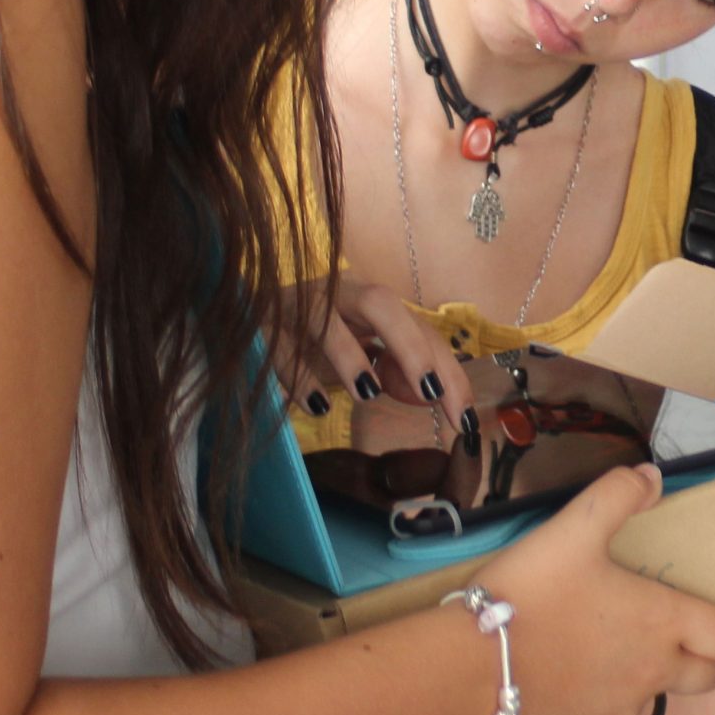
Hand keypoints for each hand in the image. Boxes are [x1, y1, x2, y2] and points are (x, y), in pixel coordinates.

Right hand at [269, 271, 475, 430]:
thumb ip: (398, 372)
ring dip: (349, 356)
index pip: (421, 331)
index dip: (447, 371)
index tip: (463, 419)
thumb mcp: (364, 352)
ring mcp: (299, 306)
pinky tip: (317, 406)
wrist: (251, 303)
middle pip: (380, 304)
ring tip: (368, 393)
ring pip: (325, 319)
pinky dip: (298, 377)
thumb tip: (433, 396)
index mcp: (373, 304)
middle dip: (410, 347)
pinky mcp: (262, 324)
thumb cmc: (318, 335)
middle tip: (430, 392)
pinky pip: (279, 348)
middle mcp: (340, 296)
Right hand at [484, 465, 714, 714]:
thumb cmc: (525, 598)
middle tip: (675, 643)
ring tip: (594, 658)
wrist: (461, 677)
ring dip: (636, 683)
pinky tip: (552, 686)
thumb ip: (616, 497)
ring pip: (648, 702)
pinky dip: (586, 708)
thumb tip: (651, 476)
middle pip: (705, 678)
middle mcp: (651, 675)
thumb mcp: (571, 531)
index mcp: (661, 624)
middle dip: (702, 662)